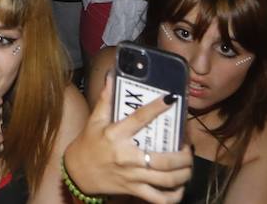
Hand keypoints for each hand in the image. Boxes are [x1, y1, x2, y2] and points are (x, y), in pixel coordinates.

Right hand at [62, 78, 192, 203]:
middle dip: (184, 155)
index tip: (172, 99)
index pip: (139, 118)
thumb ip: (105, 99)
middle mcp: (127, 157)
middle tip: (189, 146)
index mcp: (116, 135)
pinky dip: (174, 196)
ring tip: (188, 164)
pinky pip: (159, 199)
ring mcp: (132, 177)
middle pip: (164, 159)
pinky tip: (180, 187)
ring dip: (184, 173)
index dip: (157, 108)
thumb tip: (111, 76)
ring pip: (166, 180)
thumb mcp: (94, 121)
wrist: (77, 174)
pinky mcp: (134, 191)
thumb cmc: (88, 145)